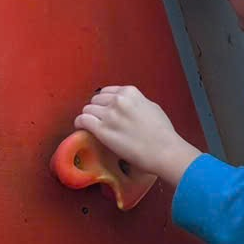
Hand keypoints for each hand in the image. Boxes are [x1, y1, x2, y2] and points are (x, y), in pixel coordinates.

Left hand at [75, 86, 199, 185]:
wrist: (164, 151)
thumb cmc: (163, 133)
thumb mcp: (151, 107)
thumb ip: (136, 102)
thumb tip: (126, 105)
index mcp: (130, 92)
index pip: (107, 91)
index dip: (105, 102)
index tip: (105, 110)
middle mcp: (118, 101)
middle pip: (95, 100)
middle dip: (96, 110)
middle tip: (100, 121)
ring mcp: (109, 115)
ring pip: (87, 110)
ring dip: (88, 118)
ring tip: (92, 127)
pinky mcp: (102, 130)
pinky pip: (82, 120)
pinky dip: (80, 123)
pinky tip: (82, 128)